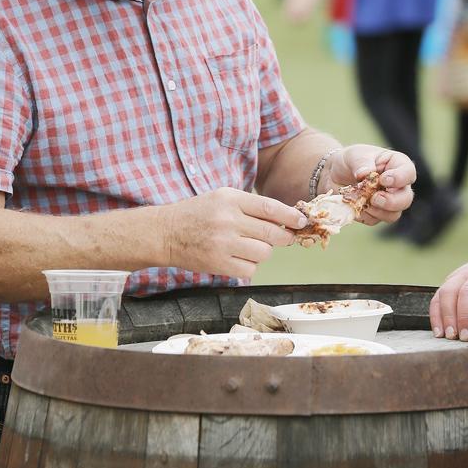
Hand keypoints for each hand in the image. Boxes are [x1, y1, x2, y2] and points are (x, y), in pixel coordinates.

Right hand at [163, 187, 308, 279]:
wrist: (166, 233)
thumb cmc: (197, 214)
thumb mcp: (222, 198)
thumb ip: (251, 206)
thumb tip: (285, 219)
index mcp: (230, 199)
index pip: (270, 208)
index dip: (290, 216)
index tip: (301, 221)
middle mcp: (227, 220)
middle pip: (272, 233)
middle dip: (283, 237)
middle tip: (283, 237)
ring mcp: (223, 243)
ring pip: (263, 253)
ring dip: (262, 252)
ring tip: (248, 246)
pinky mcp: (219, 263)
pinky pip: (250, 269)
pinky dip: (249, 266)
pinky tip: (237, 258)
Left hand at [322, 145, 415, 226]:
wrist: (333, 173)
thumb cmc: (349, 160)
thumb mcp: (354, 155)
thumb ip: (361, 163)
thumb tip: (365, 174)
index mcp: (397, 165)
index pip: (408, 173)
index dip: (400, 178)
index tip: (383, 179)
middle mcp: (397, 185)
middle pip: (406, 199)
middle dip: (392, 201)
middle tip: (375, 198)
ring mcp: (388, 202)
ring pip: (393, 214)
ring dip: (378, 211)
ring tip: (362, 200)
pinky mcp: (375, 214)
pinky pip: (374, 220)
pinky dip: (363, 214)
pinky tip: (354, 203)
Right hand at [429, 255, 467, 341]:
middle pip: (466, 293)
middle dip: (463, 317)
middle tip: (464, 336)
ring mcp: (458, 276)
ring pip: (448, 293)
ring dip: (447, 317)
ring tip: (450, 335)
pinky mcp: (446, 282)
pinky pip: (437, 298)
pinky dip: (436, 316)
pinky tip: (439, 331)